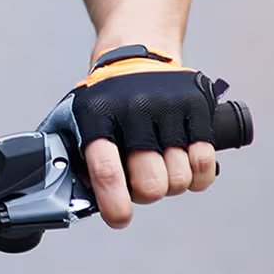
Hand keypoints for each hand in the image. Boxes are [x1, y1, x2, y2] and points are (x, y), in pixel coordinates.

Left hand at [58, 47, 224, 227]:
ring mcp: (168, 107)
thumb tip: (68, 201)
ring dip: (171, 182)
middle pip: (150, 183)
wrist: (138, 55)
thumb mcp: (79, 118)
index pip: (106, 169)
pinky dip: (197, 174)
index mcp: (96, 114)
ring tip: (160, 164)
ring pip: (180, 179)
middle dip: (146, 194)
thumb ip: (76, 157)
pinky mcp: (197, 108)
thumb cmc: (106, 100)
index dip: (115, 203)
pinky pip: (204, 163)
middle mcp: (133, 109)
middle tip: (140, 183)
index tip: (120, 218)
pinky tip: (184, 161)